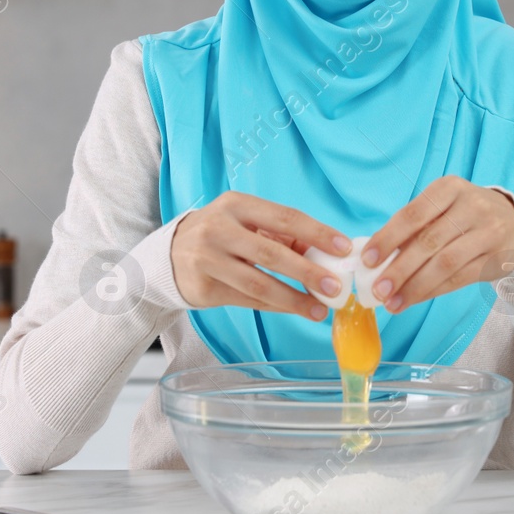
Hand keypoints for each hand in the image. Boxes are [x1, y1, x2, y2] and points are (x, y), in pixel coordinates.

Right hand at [171, 191, 351, 319]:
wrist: (170, 255)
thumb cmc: (221, 235)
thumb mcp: (245, 222)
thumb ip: (281, 236)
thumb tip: (325, 255)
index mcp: (237, 204)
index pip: (285, 217)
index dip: (317, 233)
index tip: (344, 248)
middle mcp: (220, 229)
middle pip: (272, 253)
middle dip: (308, 272)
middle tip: (335, 287)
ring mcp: (208, 259)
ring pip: (259, 284)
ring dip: (293, 299)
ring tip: (318, 309)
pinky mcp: (204, 287)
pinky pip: (247, 300)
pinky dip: (275, 307)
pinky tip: (294, 309)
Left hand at [361, 176, 513, 311]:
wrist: (513, 221)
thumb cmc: (463, 214)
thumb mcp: (441, 207)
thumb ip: (413, 227)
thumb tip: (375, 258)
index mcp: (449, 188)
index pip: (413, 214)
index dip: (388, 238)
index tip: (367, 260)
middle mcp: (471, 206)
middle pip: (428, 242)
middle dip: (399, 269)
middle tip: (378, 290)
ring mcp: (488, 232)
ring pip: (445, 264)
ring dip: (415, 286)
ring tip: (393, 303)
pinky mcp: (497, 257)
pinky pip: (460, 278)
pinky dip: (433, 291)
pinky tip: (414, 299)